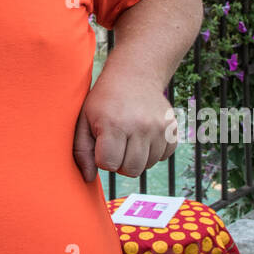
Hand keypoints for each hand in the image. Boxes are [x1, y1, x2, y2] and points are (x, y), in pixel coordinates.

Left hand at [73, 68, 176, 183]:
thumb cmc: (104, 100)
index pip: (109, 164)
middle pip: (131, 170)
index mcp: (114, 124)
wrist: (134, 75)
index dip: (102, 158)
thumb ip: (82, 150)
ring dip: (136, 157)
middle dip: (120, 162)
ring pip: (147, 165)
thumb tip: (87, 178)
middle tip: (116, 144)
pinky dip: (153, 152)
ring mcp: (159, 128)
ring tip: (129, 137)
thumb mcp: (84, 119)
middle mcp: (139, 126)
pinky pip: (163, 156)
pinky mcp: (172, 128)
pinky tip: (144, 136)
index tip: (102, 143)